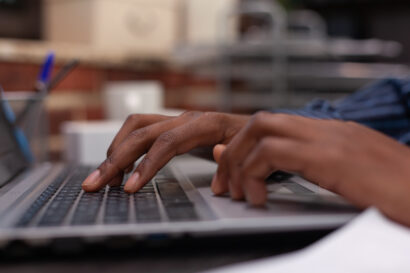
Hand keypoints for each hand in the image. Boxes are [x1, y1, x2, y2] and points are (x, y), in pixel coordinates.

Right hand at [82, 112, 249, 192]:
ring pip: (136, 126)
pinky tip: (120, 165)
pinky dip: (126, 146)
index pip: (167, 142)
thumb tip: (216, 153)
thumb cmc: (251, 140)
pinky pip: (141, 130)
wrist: (254, 127)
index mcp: (206, 124)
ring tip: (104, 176)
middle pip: (142, 132)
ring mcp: (177, 121)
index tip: (130, 188)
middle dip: (115, 159)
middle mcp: (186, 118)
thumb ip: (232, 155)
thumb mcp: (248, 150)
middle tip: (95, 183)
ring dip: (115, 149)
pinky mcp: (172, 126)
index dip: (146, 165)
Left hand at [211, 112, 409, 226]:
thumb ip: (309, 168)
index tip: (230, 170)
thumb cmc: (395, 195)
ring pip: (262, 130)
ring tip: (238, 192)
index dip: (244, 145)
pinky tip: (259, 198)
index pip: (274, 123)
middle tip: (224, 183)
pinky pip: (275, 152)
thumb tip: (269, 170)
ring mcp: (332, 140)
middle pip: (261, 121)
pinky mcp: (333, 158)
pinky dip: (255, 173)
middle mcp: (329, 130)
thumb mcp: (348, 179)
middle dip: (234, 152)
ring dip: (239, 162)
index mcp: (332, 133)